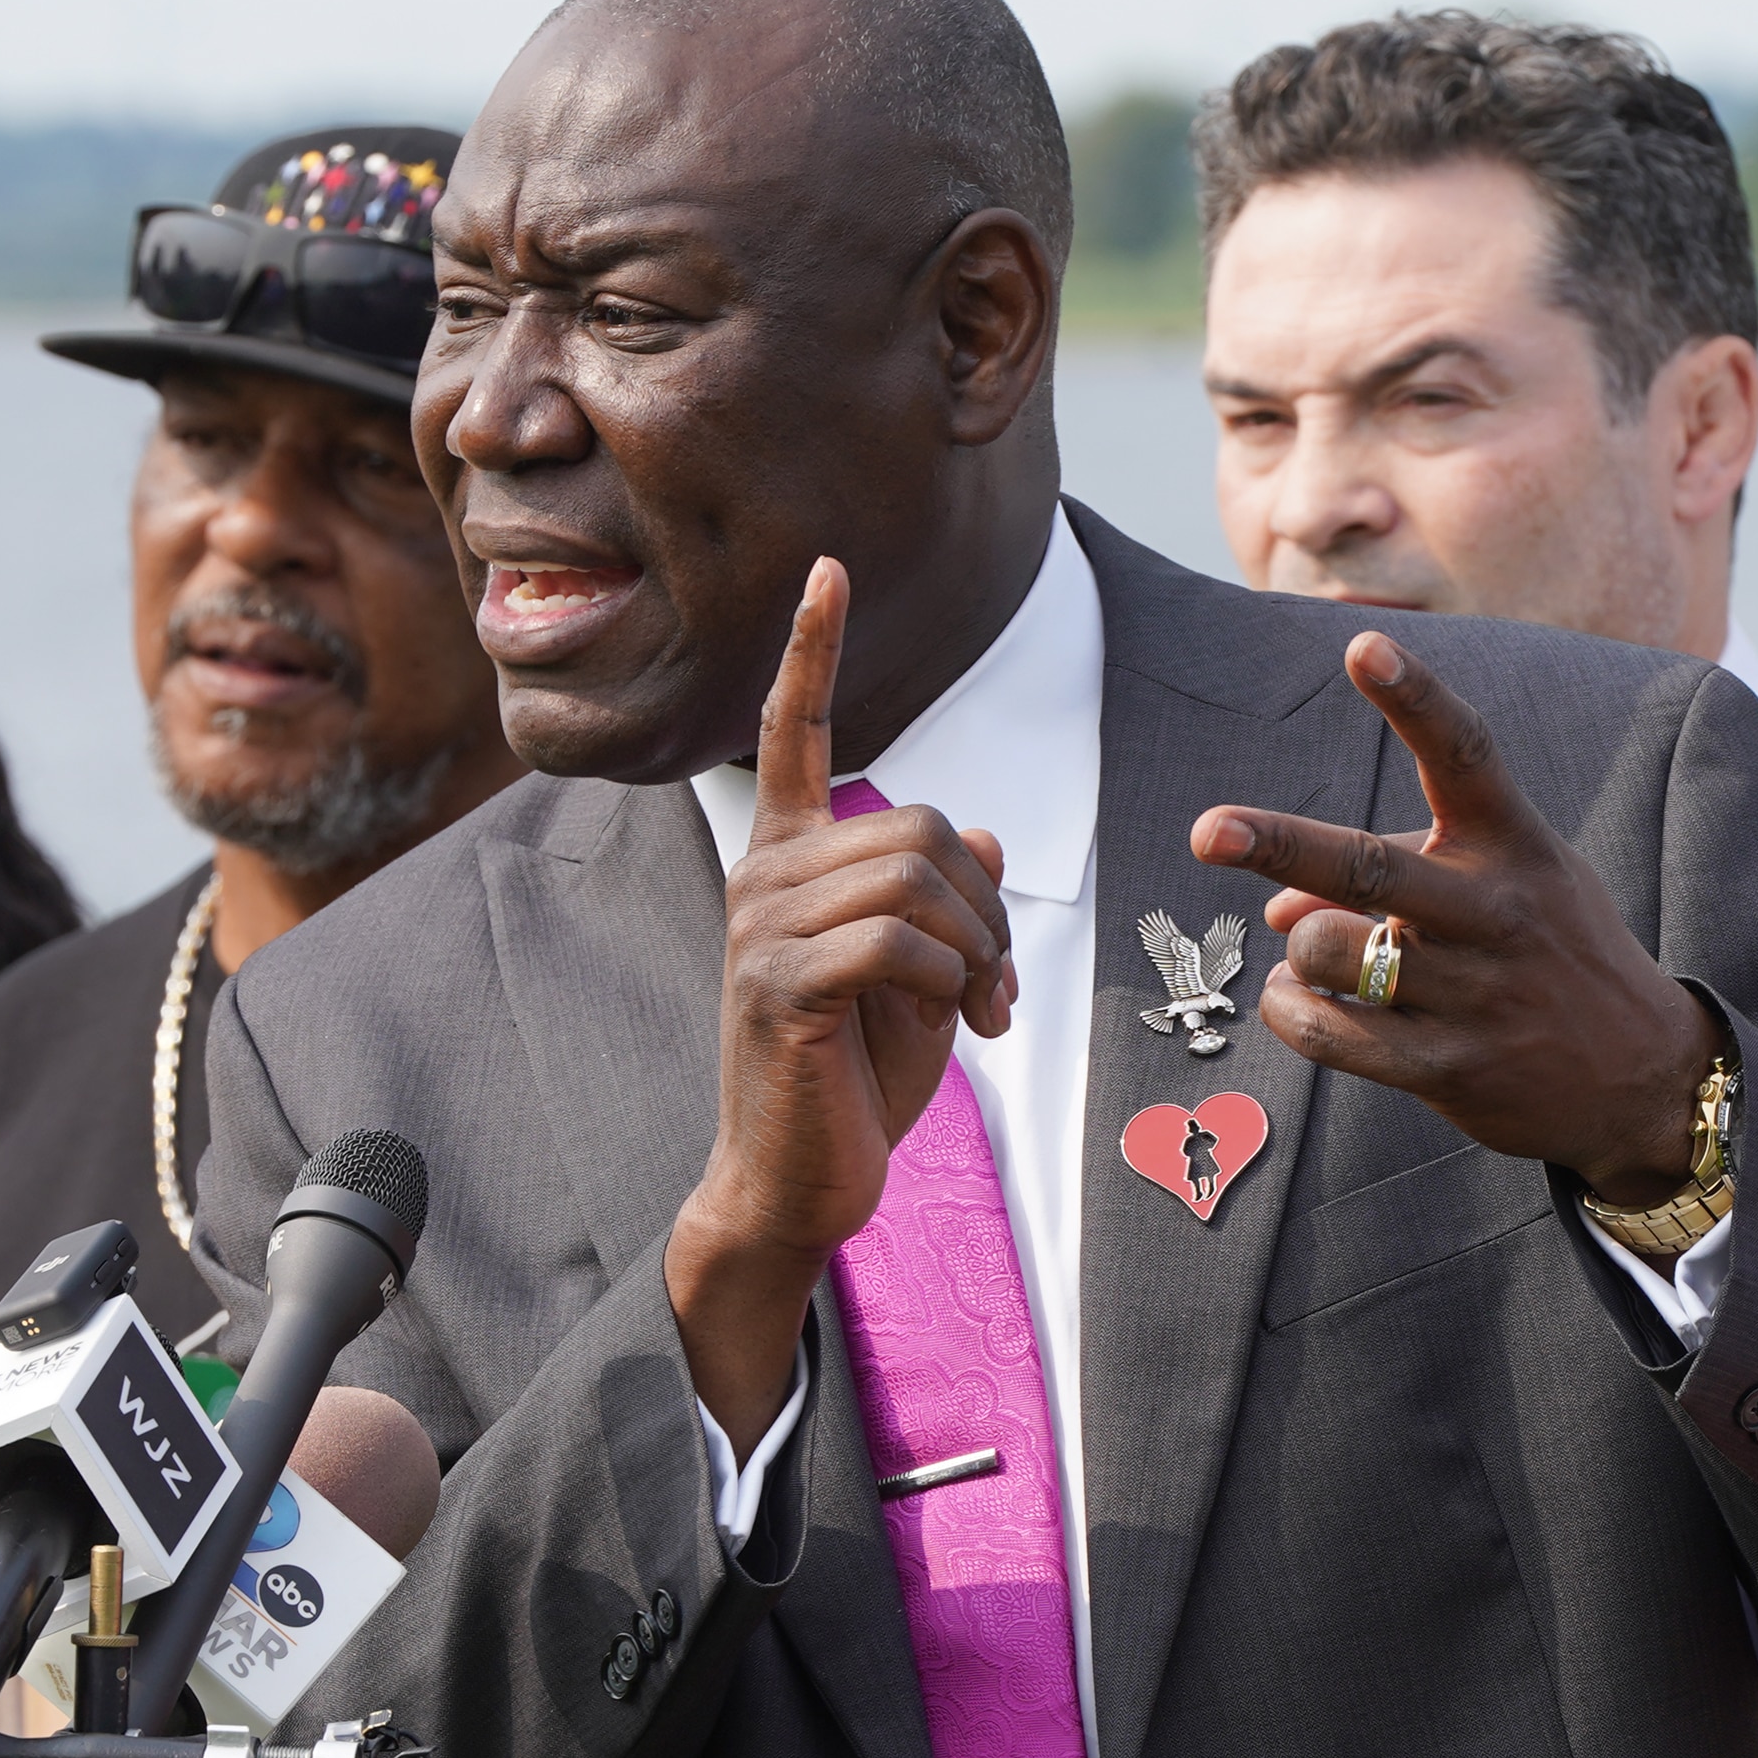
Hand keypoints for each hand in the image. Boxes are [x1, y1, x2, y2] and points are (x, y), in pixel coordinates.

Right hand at [666, 556, 1015, 1436]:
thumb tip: (988, 842)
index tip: (826, 570)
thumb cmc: (852, 1085)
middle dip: (985, 905)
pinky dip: (951, 983)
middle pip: (917, 822)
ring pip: (916, 875)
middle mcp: (762, 877)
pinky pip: (898, 940)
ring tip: (979, 1014)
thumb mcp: (922, 983)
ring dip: (978, 948)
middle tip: (996, 987)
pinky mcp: (779, 985)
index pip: (796, 734)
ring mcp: (761, 928)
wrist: (797, 1187)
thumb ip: (945, 906)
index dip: (813, 652)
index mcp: (786, 862)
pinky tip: (954, 1030)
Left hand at [1192, 629, 1721, 1203]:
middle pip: (1371, 869)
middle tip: (1210, 830)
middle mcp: (1497, 912)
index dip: (1415, 698)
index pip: (1465, 754)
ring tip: (1302, 956)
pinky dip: (1290, 1011)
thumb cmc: (1549, 953)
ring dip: (1295, 948)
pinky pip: (1333, 1034)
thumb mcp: (1502, 886)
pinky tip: (1292, 1001)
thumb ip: (1395, 871)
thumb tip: (1275, 908)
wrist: (1641, 1075)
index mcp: (1513, 845)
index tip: (1363, 647)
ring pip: (1334, 953)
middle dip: (1281, 845)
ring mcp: (1476, 993)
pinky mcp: (1452, 1067)